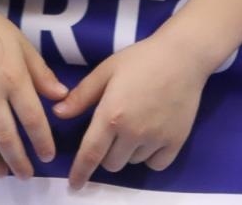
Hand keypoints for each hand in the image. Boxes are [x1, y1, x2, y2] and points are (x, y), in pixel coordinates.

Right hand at [0, 9, 66, 179]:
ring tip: (0, 173)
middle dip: (18, 161)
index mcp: (14, 79)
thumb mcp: (23, 46)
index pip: (33, 119)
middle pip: (5, 137)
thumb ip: (41, 74)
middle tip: (25, 175)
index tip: (47, 157)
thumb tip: (62, 97)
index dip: (42, 142)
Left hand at [55, 35, 209, 189]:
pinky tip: (151, 136)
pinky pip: (156, 164)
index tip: (75, 184)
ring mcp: (156, 139)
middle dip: (106, 152)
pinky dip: (150, 156)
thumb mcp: (106, 70)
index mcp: (111, 115)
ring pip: (133, 162)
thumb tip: (58, 113)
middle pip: (111, 163)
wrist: (182, 56)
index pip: (90, 154)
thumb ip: (82, 95)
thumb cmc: (141, 59)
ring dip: (128, 152)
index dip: (80, 172)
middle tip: (114, 129)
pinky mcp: (176, 142)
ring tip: (136, 124)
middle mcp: (133, 132)